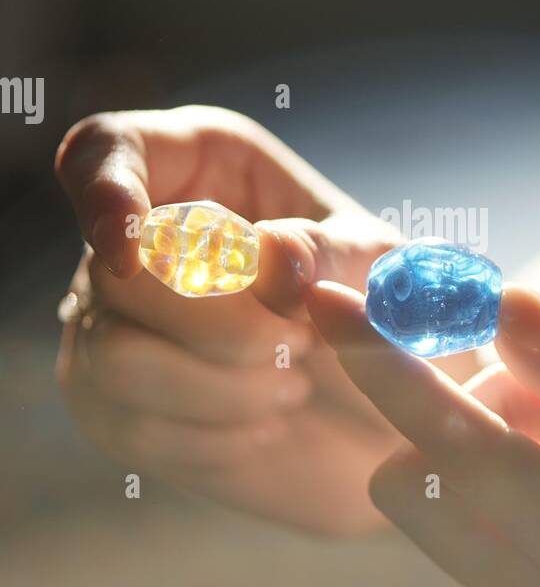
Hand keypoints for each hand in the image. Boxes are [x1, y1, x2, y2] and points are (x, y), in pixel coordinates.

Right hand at [55, 105, 401, 531]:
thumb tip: (268, 256)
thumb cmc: (377, 305)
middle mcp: (136, 243)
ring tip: (294, 385)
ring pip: (113, 358)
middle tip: (299, 340)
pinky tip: (265, 425)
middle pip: (112, 274)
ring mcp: (113, 326)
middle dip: (215, 321)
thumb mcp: (376, 264)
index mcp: (197, 167)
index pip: (102, 150)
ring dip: (218, 386)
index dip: (103, 190)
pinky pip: (133, 428)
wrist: (389, 411)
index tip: (132, 246)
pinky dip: (212, 436)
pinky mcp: (117, 407)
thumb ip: (327, 250)